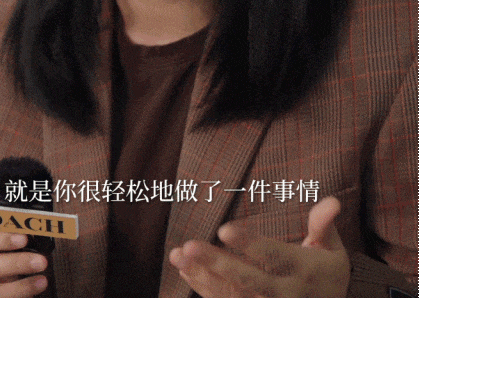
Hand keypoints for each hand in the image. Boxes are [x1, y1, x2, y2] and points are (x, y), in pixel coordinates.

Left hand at [169, 196, 349, 297]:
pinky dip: (204, 288)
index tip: (224, 228)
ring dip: (203, 276)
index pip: (273, 255)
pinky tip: (185, 270)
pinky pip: (226, 303)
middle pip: (247, 279)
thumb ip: (324, 224)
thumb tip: (333, 200)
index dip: (249, 243)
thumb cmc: (328, 272)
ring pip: (232, 295)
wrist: (333, 308)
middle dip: (217, 263)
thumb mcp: (332, 249)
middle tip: (189, 246)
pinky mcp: (256, 312)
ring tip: (178, 255)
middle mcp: (284, 293)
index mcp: (302, 270)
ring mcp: (269, 307)